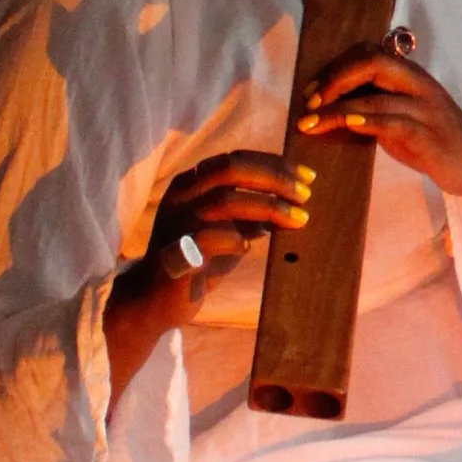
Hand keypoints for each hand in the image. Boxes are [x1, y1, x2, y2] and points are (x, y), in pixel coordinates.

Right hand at [102, 149, 311, 391]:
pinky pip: (213, 237)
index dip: (274, 164)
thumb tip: (294, 198)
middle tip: (305, 195)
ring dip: (268, 207)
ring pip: (226, 199)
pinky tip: (249, 247)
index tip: (306, 177)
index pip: (236, 159)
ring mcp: (176, 223)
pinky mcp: (175, 254)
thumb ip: (251, 212)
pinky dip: (238, 240)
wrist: (154, 301)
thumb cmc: (198, 261)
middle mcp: (181, 197)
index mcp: (190, 183)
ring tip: (297, 220)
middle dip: (274, 178)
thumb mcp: (227, 228)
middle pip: (231, 168)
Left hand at [296, 41, 461, 202]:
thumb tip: (327, 106)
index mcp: (412, 75)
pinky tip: (346, 124)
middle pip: (373, 62)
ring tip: (309, 123)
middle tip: (310, 101)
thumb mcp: (403, 114)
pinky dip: (364, 120)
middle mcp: (419, 85)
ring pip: (375, 96)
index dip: (337, 66)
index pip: (370, 52)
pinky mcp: (429, 137)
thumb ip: (375, 103)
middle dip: (335, 78)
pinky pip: (392, 122)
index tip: (312, 90)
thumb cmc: (434, 139)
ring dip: (336, 109)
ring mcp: (426, 110)